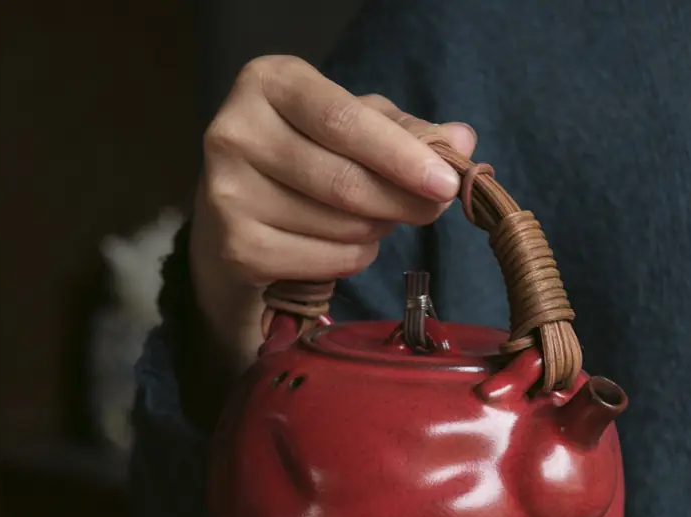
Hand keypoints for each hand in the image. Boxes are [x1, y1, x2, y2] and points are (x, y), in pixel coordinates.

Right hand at [188, 54, 477, 377]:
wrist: (240, 213)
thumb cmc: (308, 155)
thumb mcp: (354, 127)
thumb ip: (408, 131)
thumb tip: (463, 139)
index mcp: (269, 83)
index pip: (343, 121)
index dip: (401, 156)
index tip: (446, 182)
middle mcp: (235, 132)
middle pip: (344, 180)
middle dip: (403, 201)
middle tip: (433, 209)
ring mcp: (228, 193)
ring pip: (339, 225)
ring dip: (378, 229)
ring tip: (376, 219)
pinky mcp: (235, 247)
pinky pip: (324, 260)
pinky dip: (353, 257)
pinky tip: (348, 244)